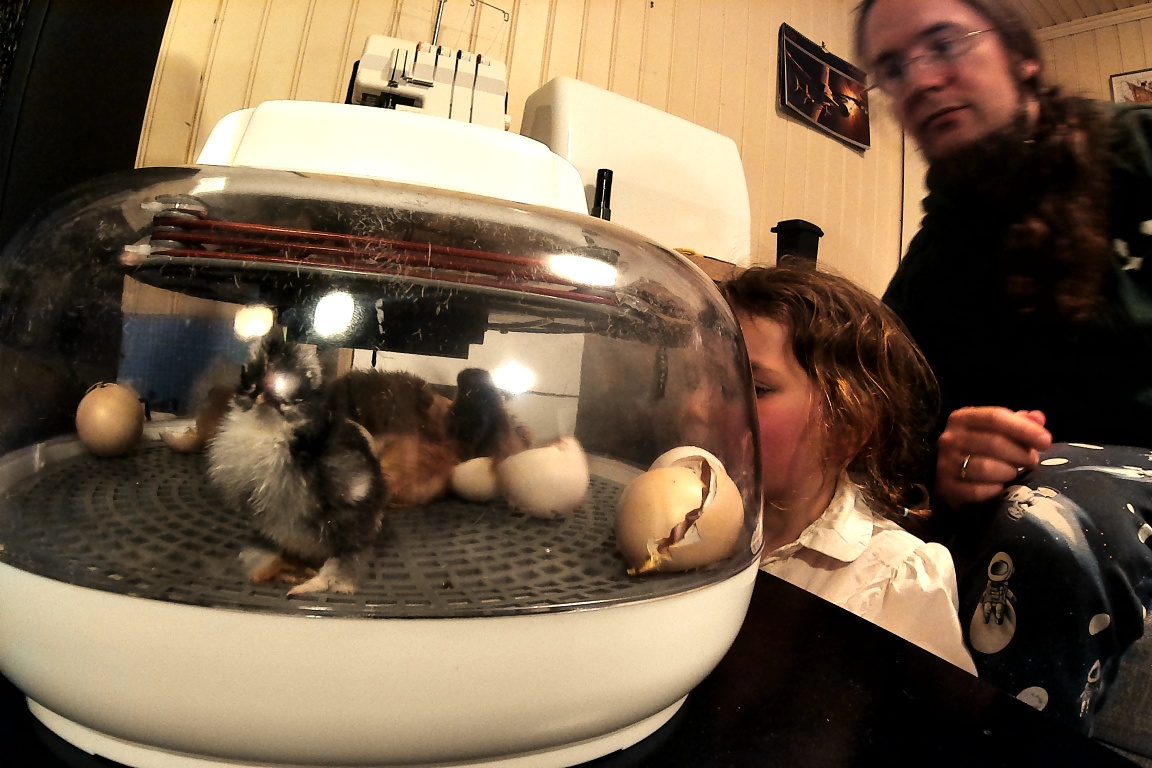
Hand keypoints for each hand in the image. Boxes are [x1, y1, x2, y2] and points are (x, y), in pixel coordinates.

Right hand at [935, 406, 1052, 508]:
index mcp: (962, 418)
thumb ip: (1019, 423)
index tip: (1046, 441)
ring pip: (985, 467)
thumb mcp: (998, 432)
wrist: (953, 479)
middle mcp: (949, 439)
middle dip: (1020, 454)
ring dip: (1008, 472)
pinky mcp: (947, 488)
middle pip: (993, 442)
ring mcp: (945, 464)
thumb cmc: (981, 451)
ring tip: (1015, 474)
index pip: (995, 417)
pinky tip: (1001, 488)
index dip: (1024, 429)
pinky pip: (977, 490)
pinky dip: (995, 490)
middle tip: (1032, 461)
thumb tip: (1039, 418)